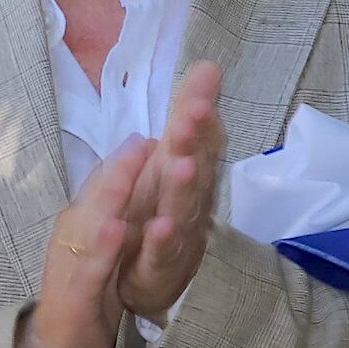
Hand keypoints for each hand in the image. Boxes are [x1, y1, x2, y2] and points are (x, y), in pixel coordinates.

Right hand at [16, 139, 150, 347]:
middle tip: (159, 119)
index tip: (173, 111)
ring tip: (140, 157)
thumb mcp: (107, 240)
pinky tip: (120, 228)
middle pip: (103, 185)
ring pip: (95, 216)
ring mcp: (72, 258)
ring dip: (118, 186)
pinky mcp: (72, 293)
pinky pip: (91, 267)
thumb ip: (120, 198)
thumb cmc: (86, 291)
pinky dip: (105, 247)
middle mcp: (77, 228)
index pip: (114, 173)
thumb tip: (148, 150)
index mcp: (89, 214)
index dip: (142, 144)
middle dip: (131, 152)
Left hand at [116, 60, 225, 320]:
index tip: (198, 90)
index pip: (200, 140)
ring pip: (183, 210)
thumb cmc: (157, 211)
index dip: (200, 117)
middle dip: (192, 143)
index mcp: (186, 172)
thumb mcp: (166, 159)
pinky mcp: (159, 269)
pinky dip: (163, 241)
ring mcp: (178, 236)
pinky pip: (162, 255)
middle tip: (190, 115)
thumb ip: (188, 116)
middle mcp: (189, 201)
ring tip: (181, 165)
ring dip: (183, 188)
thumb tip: (208, 65)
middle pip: (194, 168)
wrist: (139, 282)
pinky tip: (161, 226)